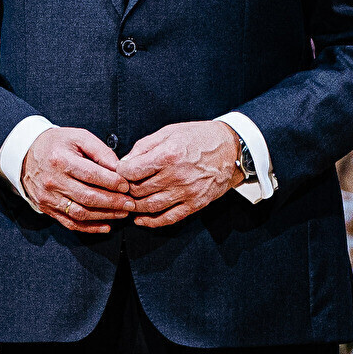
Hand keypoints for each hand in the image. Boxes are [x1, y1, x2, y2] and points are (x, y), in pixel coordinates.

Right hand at [23, 127, 134, 233]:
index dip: (112, 182)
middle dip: (113, 202)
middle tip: (131, 203)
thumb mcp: (78, 137)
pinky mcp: (47, 208)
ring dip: (105, 215)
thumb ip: (100, 150)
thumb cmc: (57, 144)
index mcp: (61, 160)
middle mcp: (53, 181)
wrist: (25, 155)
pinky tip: (106, 226)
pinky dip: (90, 228)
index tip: (128, 186)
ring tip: (123, 213)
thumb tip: (119, 168)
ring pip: (81, 213)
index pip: (91, 175)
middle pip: (88, 197)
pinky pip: (70, 223)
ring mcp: (49, 198)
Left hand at [118, 121, 240, 227]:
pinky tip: (141, 219)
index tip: (121, 170)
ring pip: (150, 206)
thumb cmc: (199, 137)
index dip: (121, 171)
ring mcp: (187, 192)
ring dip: (135, 206)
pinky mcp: (195, 204)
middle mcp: (177, 176)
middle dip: (126, 189)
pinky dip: (151, 222)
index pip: (131, 171)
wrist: (231, 149)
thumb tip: (125, 162)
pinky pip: (169, 218)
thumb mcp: (169, 131)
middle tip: (124, 186)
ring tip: (129, 201)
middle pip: (138, 190)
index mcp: (168, 155)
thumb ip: (144, 146)